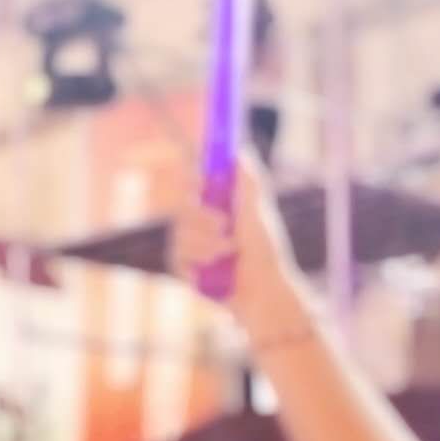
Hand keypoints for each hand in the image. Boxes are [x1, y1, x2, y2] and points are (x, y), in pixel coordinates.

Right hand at [167, 151, 300, 315]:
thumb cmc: (264, 251)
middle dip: (202, 217)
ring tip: (226, 252)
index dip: (191, 180)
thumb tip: (240, 152)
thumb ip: (247, 184)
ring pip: (178, 233)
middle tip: (224, 225)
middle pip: (182, 208)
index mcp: (216, 206)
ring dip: (204, 242)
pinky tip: (212, 266)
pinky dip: (196, 259)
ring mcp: (188, 245)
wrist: (259, 289)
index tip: (198, 182)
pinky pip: (175, 255)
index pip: (193, 185)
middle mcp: (200, 224)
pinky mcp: (181, 266)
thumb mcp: (257, 212)